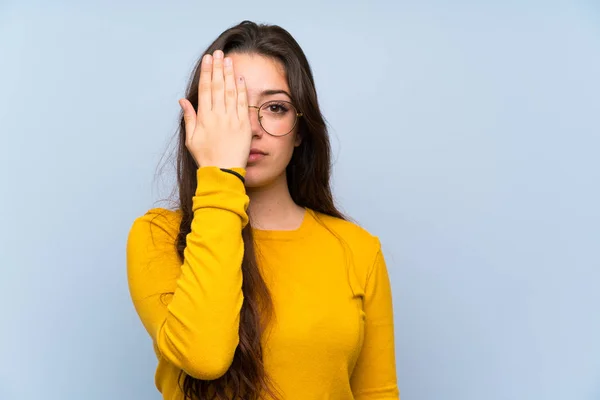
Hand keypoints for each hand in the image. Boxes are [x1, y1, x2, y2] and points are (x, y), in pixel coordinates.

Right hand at [179, 50, 250, 168]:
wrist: (223, 172)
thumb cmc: (206, 157)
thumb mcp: (191, 139)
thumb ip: (189, 118)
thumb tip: (183, 101)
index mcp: (204, 118)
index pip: (205, 89)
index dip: (206, 73)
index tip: (207, 59)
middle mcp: (217, 116)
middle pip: (217, 86)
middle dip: (217, 68)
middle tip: (218, 53)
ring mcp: (231, 120)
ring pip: (230, 92)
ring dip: (229, 74)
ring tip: (229, 60)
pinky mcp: (244, 125)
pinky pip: (243, 104)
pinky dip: (242, 90)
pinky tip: (240, 78)